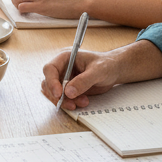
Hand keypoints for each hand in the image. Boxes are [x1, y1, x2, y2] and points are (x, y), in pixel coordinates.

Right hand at [41, 41, 161, 109]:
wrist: (114, 70)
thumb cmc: (106, 65)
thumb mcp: (98, 71)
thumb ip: (83, 81)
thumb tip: (68, 92)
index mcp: (65, 58)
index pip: (50, 69)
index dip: (51, 82)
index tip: (59, 94)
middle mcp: (61, 68)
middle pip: (48, 83)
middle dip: (58, 96)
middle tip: (71, 104)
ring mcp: (64, 79)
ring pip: (54, 93)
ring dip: (65, 101)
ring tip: (83, 102)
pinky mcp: (68, 89)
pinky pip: (63, 98)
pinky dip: (70, 103)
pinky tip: (83, 102)